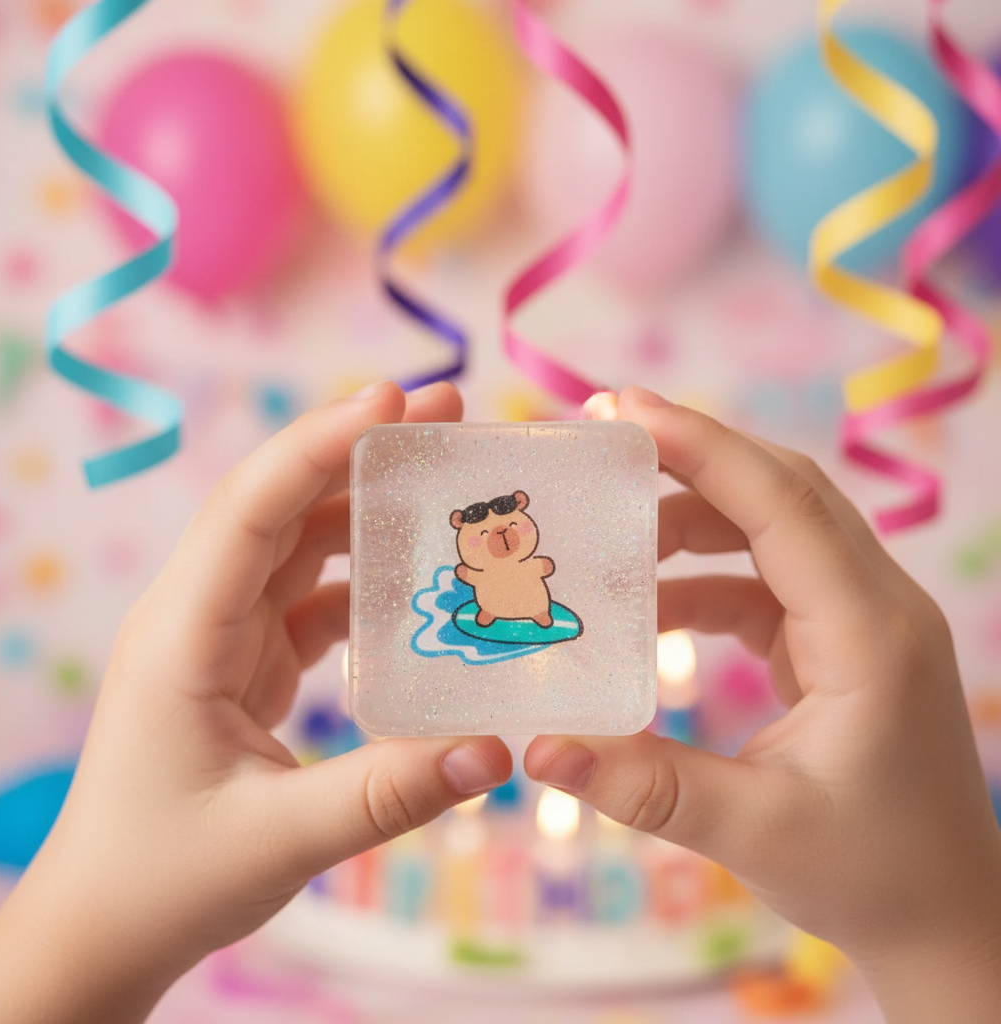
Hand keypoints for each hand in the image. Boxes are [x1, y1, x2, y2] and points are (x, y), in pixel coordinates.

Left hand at [0, 381, 510, 1023]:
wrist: (105, 924)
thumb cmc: (164, 879)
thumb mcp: (279, 841)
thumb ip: (389, 794)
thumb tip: (496, 752)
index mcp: (182, 636)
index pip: (250, 511)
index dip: (318, 445)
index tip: (394, 400)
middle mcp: (198, 616)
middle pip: (277, 504)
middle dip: (355, 450)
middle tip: (444, 413)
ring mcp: (221, 636)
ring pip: (295, 543)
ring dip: (363, 504)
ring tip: (441, 476)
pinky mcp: (246, 662)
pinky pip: (309, 595)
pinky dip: (362, 575)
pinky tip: (415, 574)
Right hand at [526, 387, 1000, 1022]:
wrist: (945, 913)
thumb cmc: (872, 875)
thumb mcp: (755, 832)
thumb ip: (645, 786)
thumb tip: (539, 749)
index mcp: (871, 634)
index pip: (784, 505)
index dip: (702, 448)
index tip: (622, 410)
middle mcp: (876, 604)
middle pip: (784, 489)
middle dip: (695, 452)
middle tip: (606, 432)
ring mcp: (860, 618)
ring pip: (775, 525)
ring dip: (694, 513)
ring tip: (613, 523)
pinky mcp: (837, 639)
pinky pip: (765, 576)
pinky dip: (703, 574)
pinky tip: (650, 604)